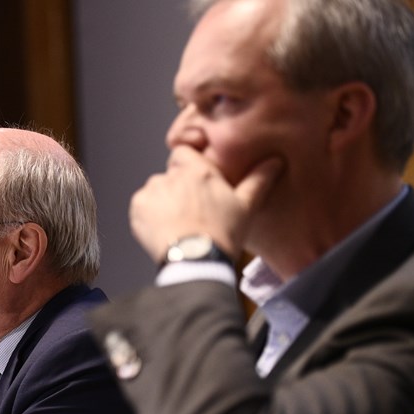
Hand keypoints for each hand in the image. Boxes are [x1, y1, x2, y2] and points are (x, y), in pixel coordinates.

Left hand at [130, 146, 282, 262]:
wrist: (195, 260)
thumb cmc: (222, 233)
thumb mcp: (246, 207)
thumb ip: (258, 181)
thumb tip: (276, 162)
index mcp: (196, 171)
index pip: (182, 153)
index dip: (187, 166)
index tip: (195, 182)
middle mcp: (170, 176)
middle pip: (169, 175)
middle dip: (177, 188)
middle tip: (191, 210)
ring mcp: (151, 192)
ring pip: (155, 191)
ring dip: (162, 201)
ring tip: (178, 223)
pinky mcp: (137, 209)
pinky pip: (142, 206)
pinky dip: (149, 215)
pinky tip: (165, 229)